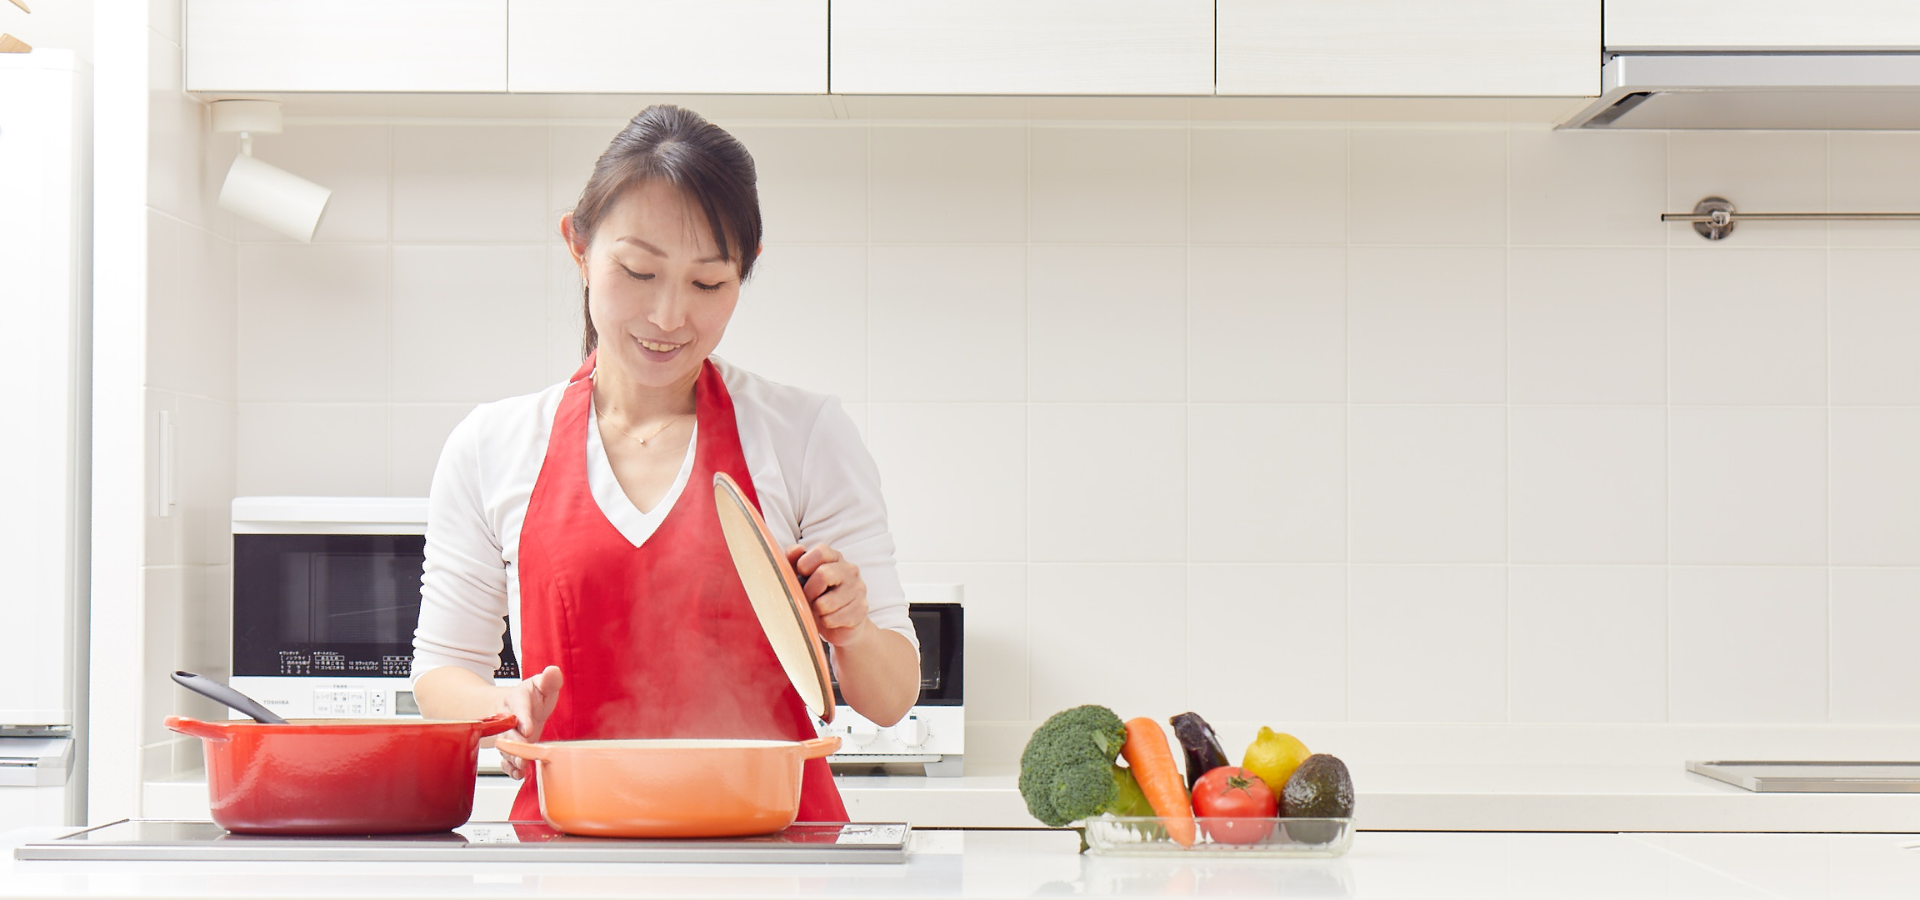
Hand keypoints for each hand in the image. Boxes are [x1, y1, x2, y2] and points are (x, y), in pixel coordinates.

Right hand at [495, 665, 563, 779]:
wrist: (513, 707)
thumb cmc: (531, 697)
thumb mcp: (541, 685)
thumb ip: (549, 680)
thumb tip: (553, 671)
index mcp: (517, 699)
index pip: (519, 708)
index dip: (522, 719)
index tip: (528, 729)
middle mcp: (507, 718)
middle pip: (508, 731)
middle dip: (516, 743)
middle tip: (525, 752)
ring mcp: (506, 735)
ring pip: (505, 747)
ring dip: (512, 757)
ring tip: (521, 765)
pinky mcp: (508, 749)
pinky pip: (504, 759)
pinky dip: (509, 768)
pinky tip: (517, 773)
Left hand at [786, 543, 872, 647]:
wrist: (841, 623)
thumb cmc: (818, 595)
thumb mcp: (803, 576)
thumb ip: (794, 560)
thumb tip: (796, 549)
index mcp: (835, 557)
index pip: (821, 552)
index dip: (805, 564)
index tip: (801, 575)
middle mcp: (850, 570)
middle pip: (823, 575)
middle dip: (809, 591)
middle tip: (808, 597)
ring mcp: (858, 589)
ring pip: (825, 603)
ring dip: (816, 610)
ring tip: (820, 609)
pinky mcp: (861, 609)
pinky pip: (832, 619)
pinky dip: (825, 622)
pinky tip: (829, 618)